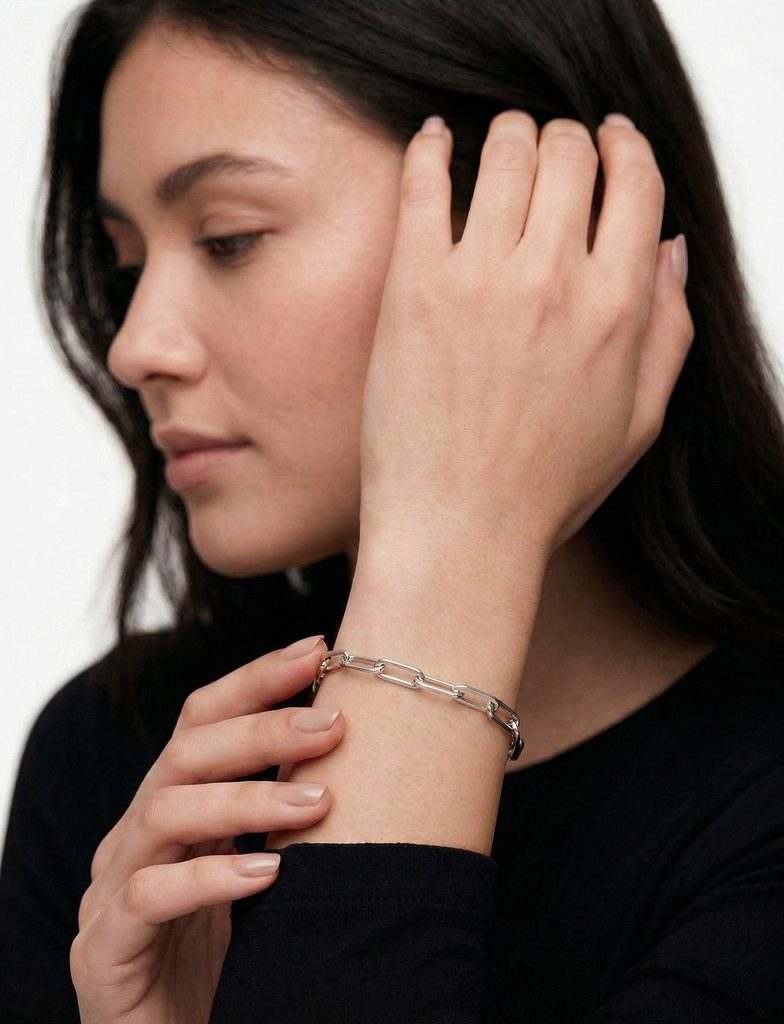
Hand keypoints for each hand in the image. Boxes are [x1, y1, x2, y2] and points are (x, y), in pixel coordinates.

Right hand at [70, 637, 342, 1023]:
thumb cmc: (237, 959)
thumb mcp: (269, 873)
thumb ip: (288, 818)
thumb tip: (364, 745)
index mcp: (174, 808)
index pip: (203, 719)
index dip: (255, 679)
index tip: (317, 648)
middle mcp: (138, 837)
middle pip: (185, 752)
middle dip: (262, 728)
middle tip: (332, 723)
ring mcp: (113, 891)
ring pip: (166, 812)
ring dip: (247, 798)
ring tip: (317, 803)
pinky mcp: (105, 952)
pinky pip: (147, 899)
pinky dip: (210, 879)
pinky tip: (269, 876)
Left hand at [358, 111, 692, 560]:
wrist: (459, 530)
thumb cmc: (544, 488)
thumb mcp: (639, 421)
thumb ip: (668, 330)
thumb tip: (669, 251)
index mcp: (616, 309)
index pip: (635, 182)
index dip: (626, 147)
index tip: (612, 140)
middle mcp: (554, 281)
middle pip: (570, 152)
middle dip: (567, 139)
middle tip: (552, 151)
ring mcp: (480, 280)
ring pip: (504, 151)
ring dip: (508, 133)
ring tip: (498, 143)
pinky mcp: (414, 289)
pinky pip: (421, 183)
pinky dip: (428, 147)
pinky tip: (431, 140)